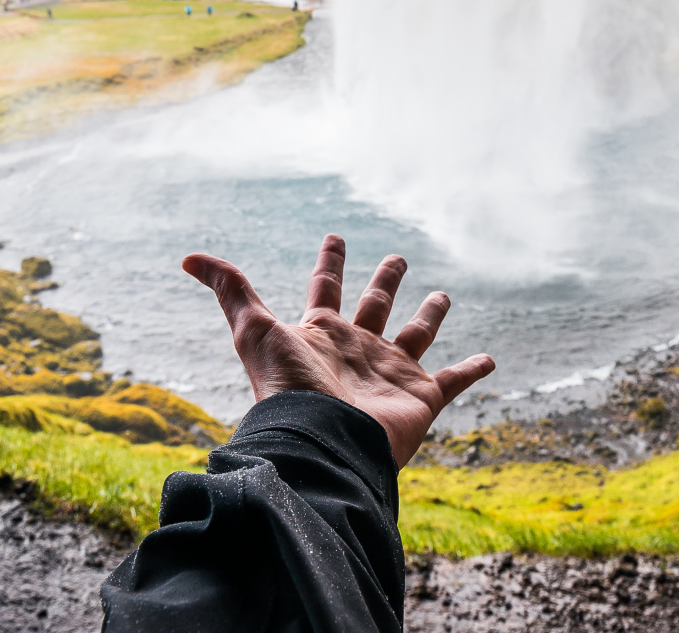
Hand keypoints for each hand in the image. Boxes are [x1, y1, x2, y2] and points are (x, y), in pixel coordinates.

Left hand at [183, 234, 495, 466]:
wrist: (326, 441)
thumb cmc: (290, 388)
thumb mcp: (254, 330)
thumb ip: (229, 289)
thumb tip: (189, 256)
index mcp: (322, 332)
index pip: (325, 287)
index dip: (330, 260)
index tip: (335, 237)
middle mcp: (357, 348)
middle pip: (374, 305)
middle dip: (385, 281)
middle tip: (398, 257)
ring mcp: (389, 372)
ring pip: (415, 335)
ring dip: (429, 315)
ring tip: (442, 297)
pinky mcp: (419, 396)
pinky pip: (452, 380)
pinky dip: (471, 370)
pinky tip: (489, 358)